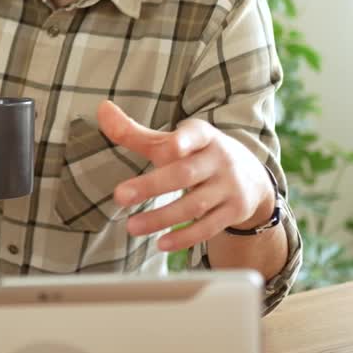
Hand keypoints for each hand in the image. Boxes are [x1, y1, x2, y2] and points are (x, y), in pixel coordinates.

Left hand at [99, 100, 274, 251]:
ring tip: (131, 227)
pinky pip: (208, 228)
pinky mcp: (233, 212)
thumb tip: (102, 109)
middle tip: (119, 196)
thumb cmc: (197, 155)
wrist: (250, 177)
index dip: (184, 139)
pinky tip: (161, 243)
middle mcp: (218, 160)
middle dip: (152, 186)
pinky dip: (184, 237)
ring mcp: (228, 187)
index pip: (195, 135)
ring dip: (161, 217)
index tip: (172, 145)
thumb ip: (135, 132)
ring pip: (194, 205)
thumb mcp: (172, 142)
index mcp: (202, 137)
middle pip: (185, 174)